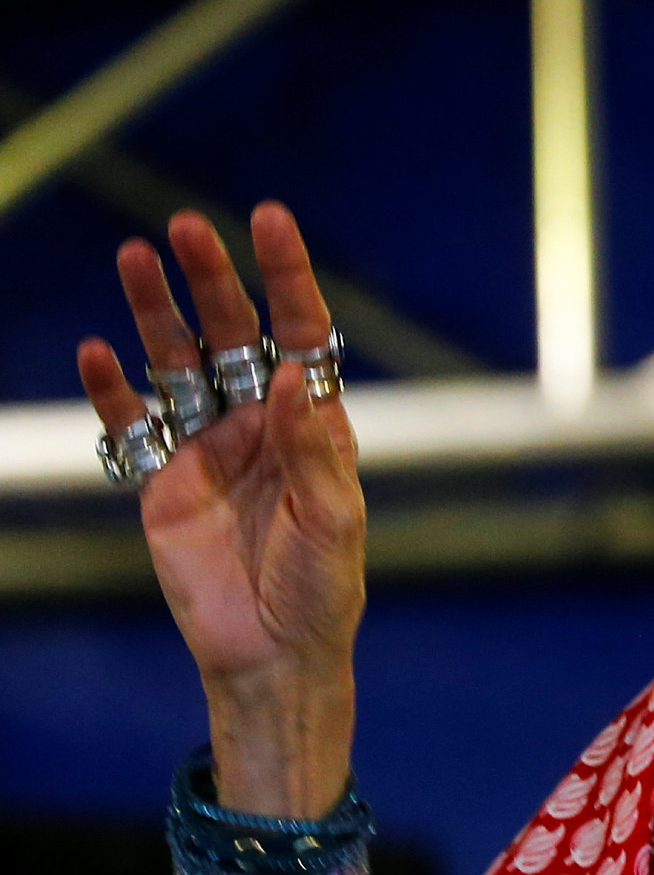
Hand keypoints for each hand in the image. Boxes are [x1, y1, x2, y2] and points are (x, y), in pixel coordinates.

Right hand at [79, 205, 364, 814]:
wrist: (271, 654)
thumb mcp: (334, 518)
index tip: (271, 220)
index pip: (302, 332)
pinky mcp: (160, 480)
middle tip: (185, 227)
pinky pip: (131, 424)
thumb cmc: (321, 588)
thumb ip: (312, 447)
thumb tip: (293, 374)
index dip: (288, 276)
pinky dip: (111, 389)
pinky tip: (97, 353)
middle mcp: (259, 421)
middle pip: (232, 332)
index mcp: (312, 421)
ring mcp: (206, 446)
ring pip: (176, 362)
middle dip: (212, 279)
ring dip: (155, 313)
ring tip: (134, 257)